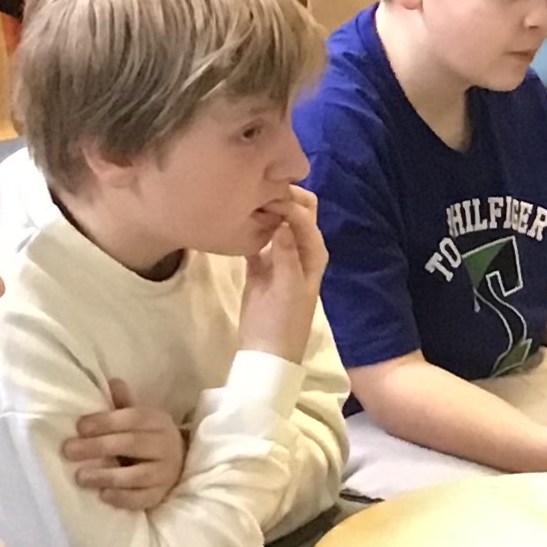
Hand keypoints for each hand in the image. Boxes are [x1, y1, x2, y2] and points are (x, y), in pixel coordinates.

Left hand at [65, 381, 186, 512]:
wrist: (178, 464)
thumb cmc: (148, 438)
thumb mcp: (140, 419)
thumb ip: (124, 404)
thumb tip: (112, 381)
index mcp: (158, 422)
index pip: (133, 418)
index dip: (106, 421)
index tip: (79, 427)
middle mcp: (166, 446)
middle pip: (132, 444)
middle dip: (98, 447)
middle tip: (69, 450)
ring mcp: (165, 473)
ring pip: (137, 475)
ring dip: (107, 475)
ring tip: (80, 477)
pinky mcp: (160, 494)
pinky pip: (142, 499)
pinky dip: (123, 498)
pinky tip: (103, 495)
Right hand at [236, 187, 326, 358]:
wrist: (265, 352)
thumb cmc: (282, 321)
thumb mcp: (287, 286)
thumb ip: (286, 252)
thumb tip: (283, 219)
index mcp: (314, 252)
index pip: (305, 216)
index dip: (287, 203)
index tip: (262, 197)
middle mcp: (299, 249)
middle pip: (294, 213)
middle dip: (278, 199)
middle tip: (251, 194)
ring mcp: (279, 256)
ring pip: (274, 223)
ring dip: (261, 211)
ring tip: (239, 201)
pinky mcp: (259, 265)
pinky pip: (256, 239)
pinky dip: (248, 229)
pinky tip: (233, 220)